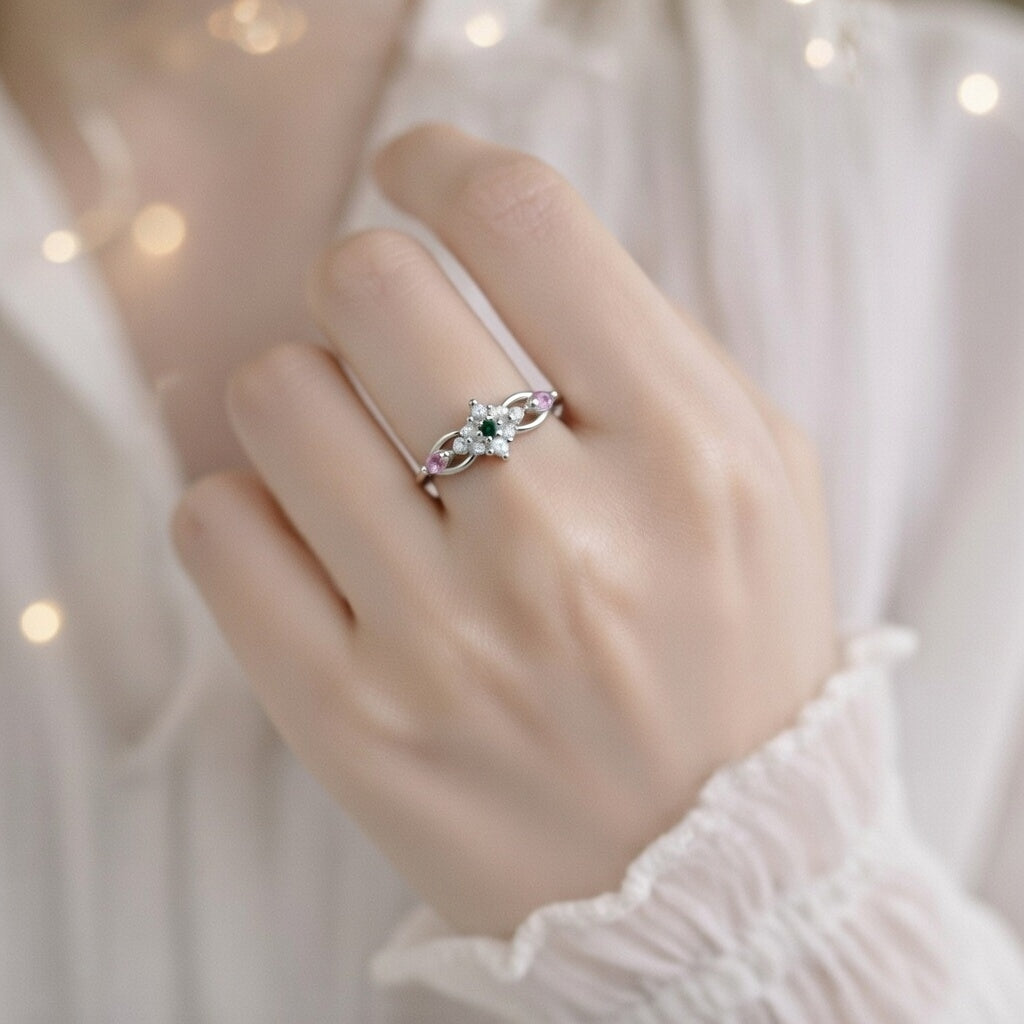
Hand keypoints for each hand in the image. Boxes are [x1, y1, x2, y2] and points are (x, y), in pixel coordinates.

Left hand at [173, 124, 839, 937]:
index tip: (423, 170)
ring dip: (307, 391)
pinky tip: (316, 533)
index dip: (449, 159)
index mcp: (687, 459)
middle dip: (367, 282)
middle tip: (396, 335)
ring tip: (364, 448)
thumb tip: (487, 233)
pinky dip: (248, 502)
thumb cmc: (730, 656)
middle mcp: (563, 545)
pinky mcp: (348, 719)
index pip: (524, 222)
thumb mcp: (754, 480)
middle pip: (369, 286)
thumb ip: (644, 340)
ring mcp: (444, 640)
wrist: (708, 872)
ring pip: (274, 396)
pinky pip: (216, 526)